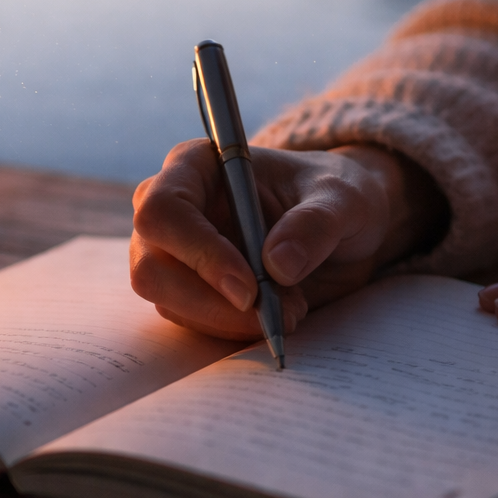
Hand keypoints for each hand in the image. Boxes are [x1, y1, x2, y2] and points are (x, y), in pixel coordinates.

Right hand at [131, 140, 444, 339]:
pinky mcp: (189, 291)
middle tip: (273, 314)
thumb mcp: (344, 200)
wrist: (346, 229)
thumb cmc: (338, 197)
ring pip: (169, 302)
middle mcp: (173, 210)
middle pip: (151, 267)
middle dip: (210, 302)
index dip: (198, 253)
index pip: (163, 210)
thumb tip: (278, 265)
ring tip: (292, 308)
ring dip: (229, 320)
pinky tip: (279, 314)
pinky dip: (234, 330)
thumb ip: (316, 224)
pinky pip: (192, 322)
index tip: (249, 288)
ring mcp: (175, 254)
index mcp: (196, 167)